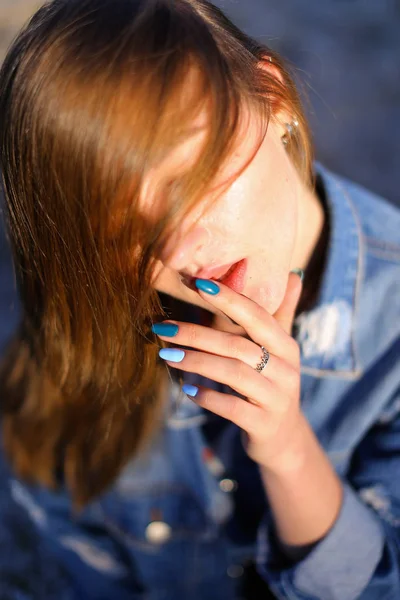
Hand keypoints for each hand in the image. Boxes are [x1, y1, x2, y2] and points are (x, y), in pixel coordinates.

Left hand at [153, 271, 303, 471]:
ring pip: (234, 374)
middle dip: (197, 334)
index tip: (197, 283)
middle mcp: (286, 370)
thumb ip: (280, 313)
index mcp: (287, 346)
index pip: (257, 316)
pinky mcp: (264, 424)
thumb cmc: (272, 383)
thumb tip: (294, 273)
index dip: (229, 298)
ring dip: (197, 362)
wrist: (284, 438)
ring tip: (167, 355)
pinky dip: (208, 397)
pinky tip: (186, 389)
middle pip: (238, 345)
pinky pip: (233, 408)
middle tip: (163, 327)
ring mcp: (277, 398)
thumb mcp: (279, 350)